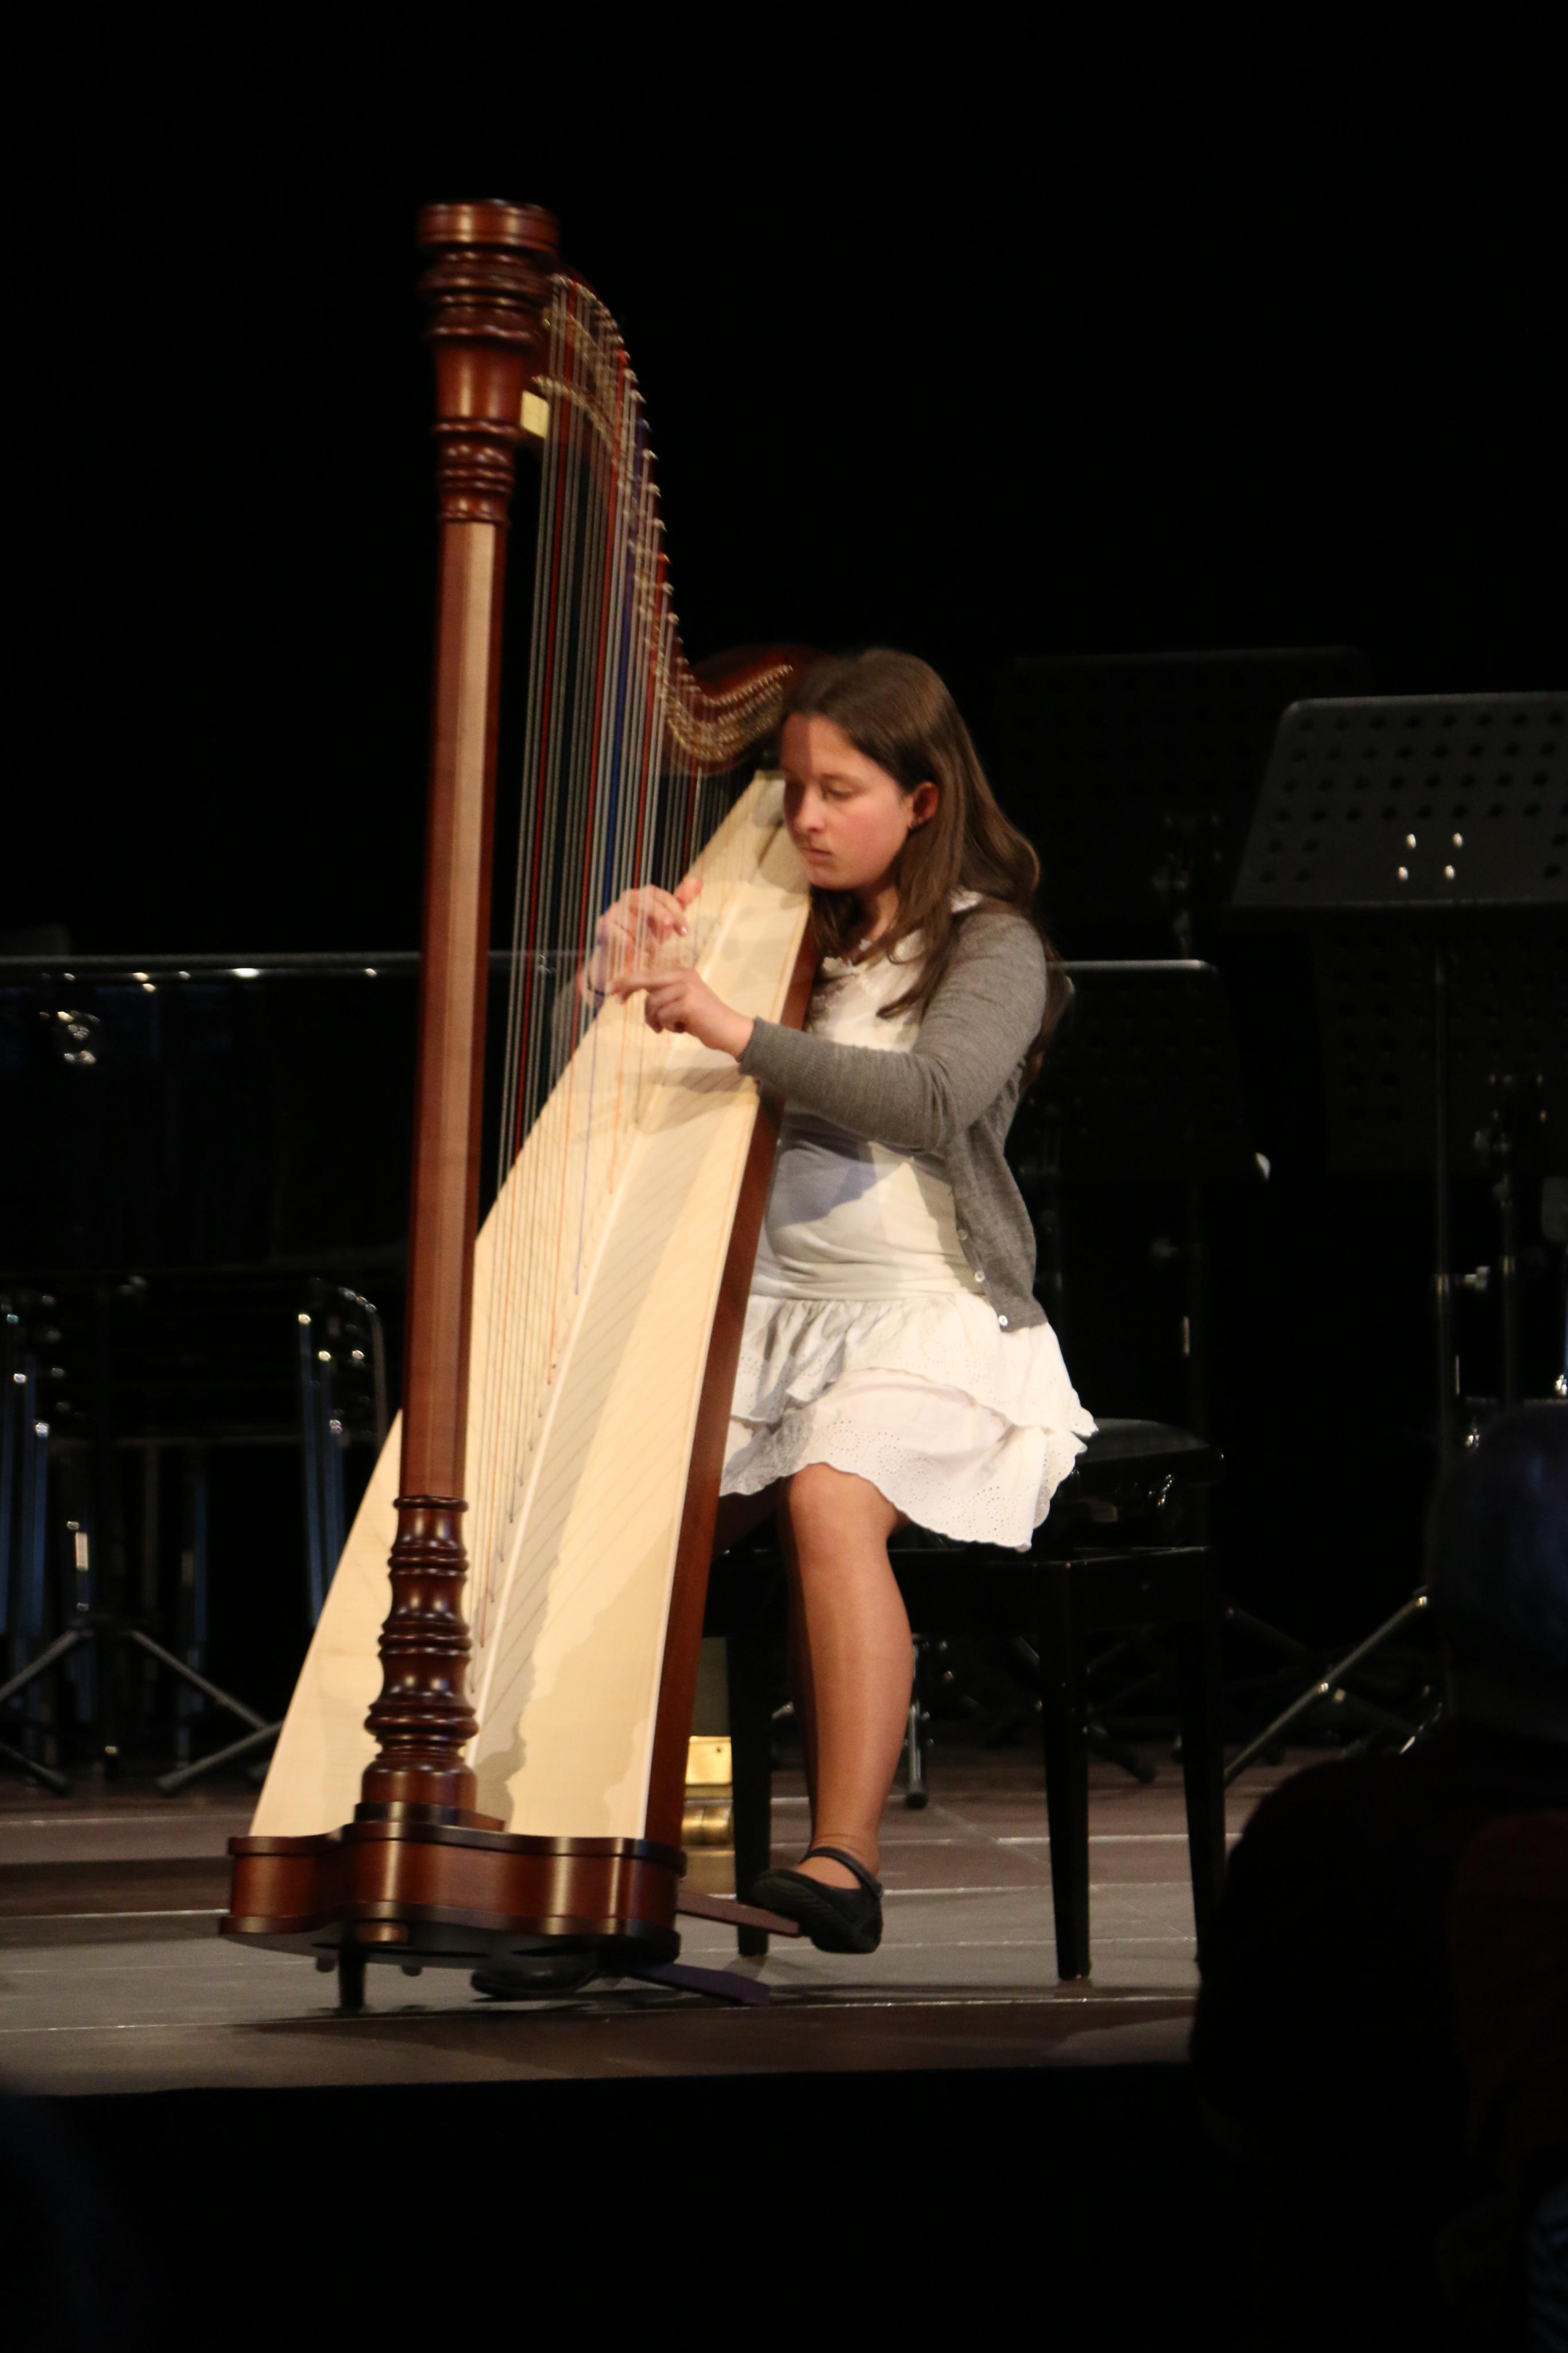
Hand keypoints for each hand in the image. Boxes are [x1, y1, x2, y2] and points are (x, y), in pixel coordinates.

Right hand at [583, 875, 701, 1000]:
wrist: (621, 960)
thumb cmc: (646, 936)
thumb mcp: (667, 921)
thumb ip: (681, 902)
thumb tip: (698, 881)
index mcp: (644, 895)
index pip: (660, 895)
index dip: (675, 911)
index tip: (685, 931)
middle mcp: (627, 899)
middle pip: (644, 899)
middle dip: (660, 914)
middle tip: (670, 929)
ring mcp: (613, 912)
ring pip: (632, 919)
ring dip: (646, 938)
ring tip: (654, 951)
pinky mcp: (602, 927)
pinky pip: (618, 933)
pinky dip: (630, 944)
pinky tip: (637, 953)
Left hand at [608, 962, 753, 1059]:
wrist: (730, 1030)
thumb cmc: (703, 1021)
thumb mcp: (681, 1004)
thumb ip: (663, 996)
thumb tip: (637, 995)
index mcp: (682, 974)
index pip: (649, 974)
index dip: (628, 981)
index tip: (611, 989)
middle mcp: (684, 976)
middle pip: (646, 981)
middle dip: (627, 987)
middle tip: (614, 997)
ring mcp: (687, 988)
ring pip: (653, 1003)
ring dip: (655, 1020)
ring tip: (667, 1028)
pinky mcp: (688, 1003)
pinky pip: (664, 1015)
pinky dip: (668, 1026)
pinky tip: (681, 1029)